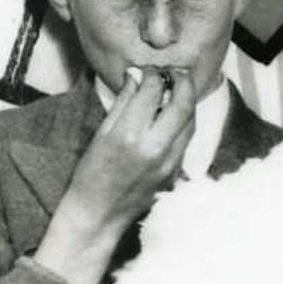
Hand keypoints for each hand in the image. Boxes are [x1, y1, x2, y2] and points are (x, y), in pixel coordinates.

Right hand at [34, 67, 196, 283]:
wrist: (98, 213)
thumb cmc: (92, 172)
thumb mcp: (101, 133)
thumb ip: (124, 102)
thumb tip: (138, 75)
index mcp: (128, 134)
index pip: (152, 91)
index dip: (154, 74)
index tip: (150, 69)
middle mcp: (153, 146)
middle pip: (182, 103)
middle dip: (183, 81)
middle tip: (177, 72)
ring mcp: (169, 161)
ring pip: (190, 121)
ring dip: (188, 101)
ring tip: (179, 88)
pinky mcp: (176, 171)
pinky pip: (187, 139)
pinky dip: (185, 121)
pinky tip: (177, 114)